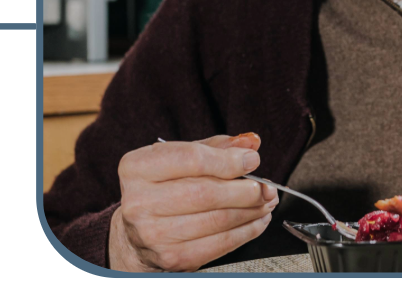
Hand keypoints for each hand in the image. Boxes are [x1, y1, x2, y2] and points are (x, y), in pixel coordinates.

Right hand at [107, 133, 278, 271]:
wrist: (136, 232)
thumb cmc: (160, 189)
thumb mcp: (178, 158)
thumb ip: (214, 148)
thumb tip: (249, 144)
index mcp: (137, 168)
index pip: (192, 159)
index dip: (229, 160)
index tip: (252, 160)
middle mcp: (139, 201)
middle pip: (206, 193)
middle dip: (245, 190)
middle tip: (265, 186)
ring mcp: (154, 233)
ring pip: (217, 220)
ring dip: (250, 211)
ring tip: (264, 202)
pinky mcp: (172, 257)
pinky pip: (219, 244)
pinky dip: (245, 232)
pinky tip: (255, 221)